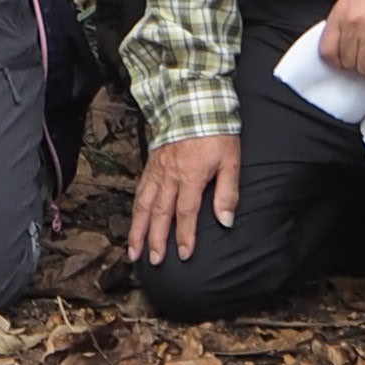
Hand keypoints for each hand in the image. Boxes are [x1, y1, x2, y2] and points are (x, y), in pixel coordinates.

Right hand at [131, 133, 241, 263]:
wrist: (193, 103)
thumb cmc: (215, 132)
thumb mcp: (230, 160)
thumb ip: (227, 192)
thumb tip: (226, 221)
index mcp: (190, 176)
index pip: (186, 213)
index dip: (185, 235)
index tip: (184, 255)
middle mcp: (169, 176)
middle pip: (160, 213)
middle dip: (156, 239)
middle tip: (154, 261)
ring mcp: (157, 170)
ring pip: (144, 204)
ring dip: (138, 229)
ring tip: (134, 250)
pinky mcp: (151, 164)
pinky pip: (139, 190)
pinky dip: (135, 209)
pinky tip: (134, 220)